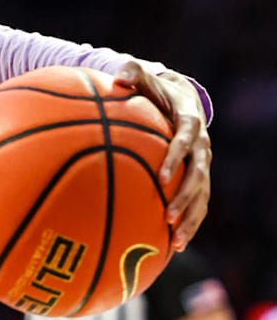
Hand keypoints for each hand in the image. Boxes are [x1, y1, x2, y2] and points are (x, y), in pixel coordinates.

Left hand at [115, 61, 210, 250]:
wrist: (181, 98)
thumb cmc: (155, 89)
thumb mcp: (144, 76)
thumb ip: (132, 73)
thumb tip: (116, 76)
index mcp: (189, 124)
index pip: (186, 142)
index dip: (176, 158)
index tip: (162, 176)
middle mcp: (201, 147)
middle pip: (199, 176)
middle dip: (185, 198)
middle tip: (168, 216)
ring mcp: (202, 165)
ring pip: (202, 196)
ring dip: (191, 218)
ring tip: (176, 241)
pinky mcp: (197, 179)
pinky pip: (197, 204)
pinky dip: (188, 223)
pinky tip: (173, 245)